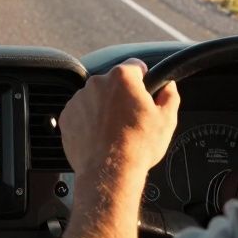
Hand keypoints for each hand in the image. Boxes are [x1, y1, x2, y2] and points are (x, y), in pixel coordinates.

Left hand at [59, 58, 179, 183]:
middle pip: (113, 82)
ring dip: (103, 107)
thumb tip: (169, 87)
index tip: (144, 86)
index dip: (142, 76)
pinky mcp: (67, 116)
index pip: (135, 66)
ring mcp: (79, 99)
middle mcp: (97, 83)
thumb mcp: (166, 120)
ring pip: (95, 97)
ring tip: (114, 130)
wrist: (109, 172)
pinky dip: (88, 120)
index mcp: (122, 78)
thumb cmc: (137, 147)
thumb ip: (170, 96)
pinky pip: (80, 112)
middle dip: (121, 95)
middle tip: (130, 116)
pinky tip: (99, 136)